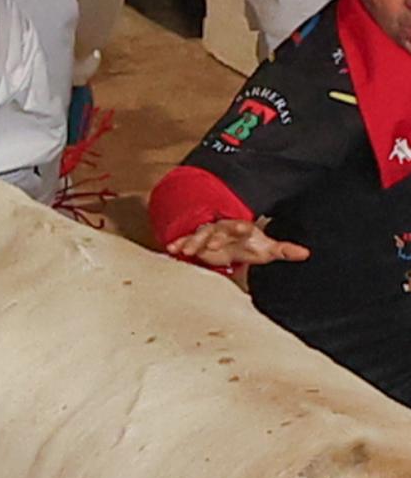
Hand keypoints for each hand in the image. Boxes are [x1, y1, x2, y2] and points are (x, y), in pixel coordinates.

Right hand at [165, 218, 308, 269]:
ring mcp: (205, 233)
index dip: (240, 226)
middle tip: (211, 244)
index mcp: (238, 228)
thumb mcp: (265, 249)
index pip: (239, 225)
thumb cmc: (245, 245)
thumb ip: (282, 250)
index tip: (244, 229)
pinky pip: (183, 241)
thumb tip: (306, 253)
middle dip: (212, 235)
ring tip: (186, 250)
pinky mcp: (193, 241)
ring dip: (192, 241)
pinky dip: (177, 244)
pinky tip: (171, 249)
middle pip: (216, 229)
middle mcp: (220, 228)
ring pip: (198, 235)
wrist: (224, 240)